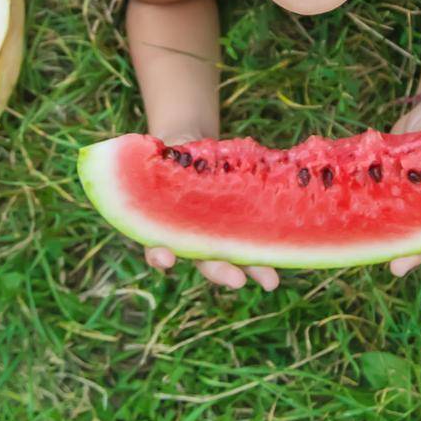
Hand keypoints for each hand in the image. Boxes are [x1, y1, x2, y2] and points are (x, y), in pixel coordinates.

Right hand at [141, 131, 279, 291]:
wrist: (193, 155)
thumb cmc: (174, 160)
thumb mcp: (166, 159)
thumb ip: (161, 161)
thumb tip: (138, 138)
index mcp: (167, 226)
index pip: (158, 249)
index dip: (160, 256)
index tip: (166, 259)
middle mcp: (194, 237)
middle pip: (204, 261)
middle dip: (221, 271)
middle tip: (237, 281)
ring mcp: (217, 234)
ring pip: (233, 257)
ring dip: (252, 268)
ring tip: (271, 282)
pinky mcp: (240, 225)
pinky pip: (252, 240)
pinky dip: (266, 248)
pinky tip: (282, 252)